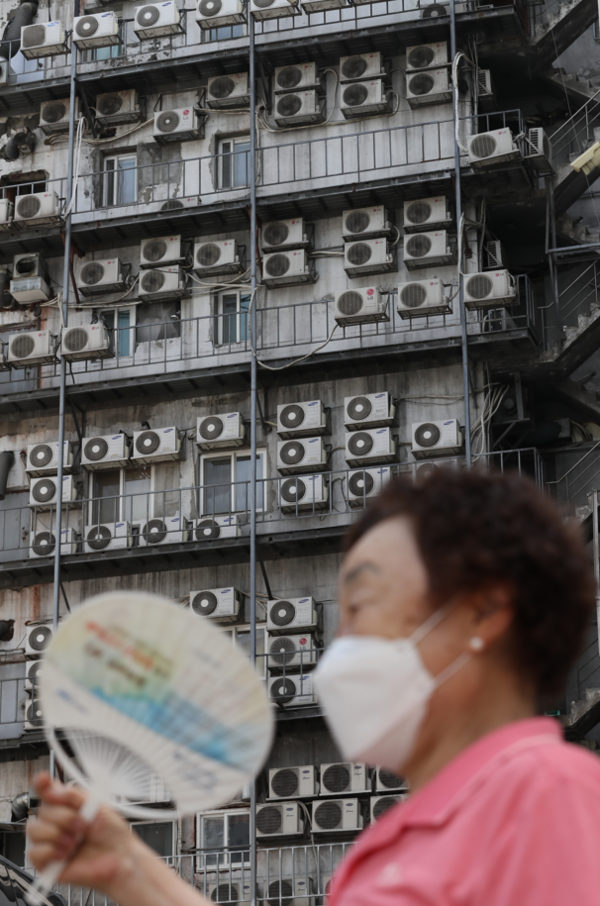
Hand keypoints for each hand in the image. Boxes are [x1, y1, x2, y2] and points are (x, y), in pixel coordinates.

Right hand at [27, 773, 137, 891]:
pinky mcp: (46, 863)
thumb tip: (52, 790)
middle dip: (65, 817)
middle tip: (83, 826)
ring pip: (33, 830)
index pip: (46, 790)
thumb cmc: (112, 833)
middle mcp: (56, 822)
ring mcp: (50, 842)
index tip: (44, 780)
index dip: (41, 784)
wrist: (120, 857)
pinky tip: (66, 853)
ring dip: (57, 834)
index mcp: (67, 805)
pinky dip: (51, 851)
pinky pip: (33, 852)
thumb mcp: (97, 805)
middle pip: (42, 810)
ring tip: (75, 842)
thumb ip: (73, 795)